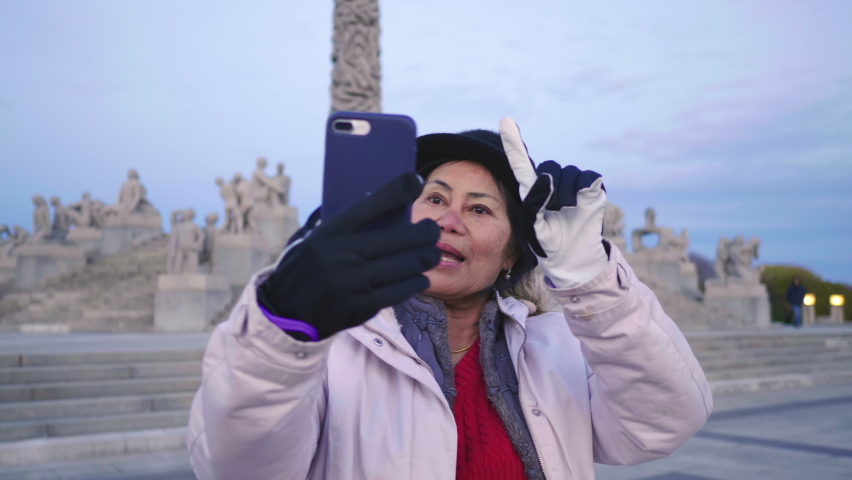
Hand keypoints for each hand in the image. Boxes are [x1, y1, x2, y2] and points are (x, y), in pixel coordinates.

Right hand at [258, 173, 440, 338]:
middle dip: (424, 233)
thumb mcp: (311, 241)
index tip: (416, 181)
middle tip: (433, 231)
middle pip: (398, 239)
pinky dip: (413, 283)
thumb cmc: (302, 270)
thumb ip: (338, 225)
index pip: (371, 205)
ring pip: (403, 266)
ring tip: (433, 254)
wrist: (283, 313)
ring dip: (424, 258)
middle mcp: (342, 256)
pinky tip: (420, 277)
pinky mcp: (359, 307)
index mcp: (330, 234)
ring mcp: (352, 283)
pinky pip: (397, 292)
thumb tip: (377, 206)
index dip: (398, 190)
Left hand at [499, 118, 608, 287]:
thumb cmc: (547, 242)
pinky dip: (584, 188)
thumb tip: (546, 178)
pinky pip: (588, 176)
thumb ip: (533, 203)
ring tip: (565, 212)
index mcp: (531, 189)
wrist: (572, 256)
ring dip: (567, 194)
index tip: (505, 121)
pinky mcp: (591, 187)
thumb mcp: (532, 227)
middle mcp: (551, 181)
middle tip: (553, 212)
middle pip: (550, 168)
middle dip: (552, 191)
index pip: (521, 162)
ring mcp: (572, 183)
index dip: (514, 142)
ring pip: (569, 173)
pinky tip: (580, 204)